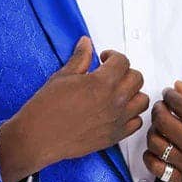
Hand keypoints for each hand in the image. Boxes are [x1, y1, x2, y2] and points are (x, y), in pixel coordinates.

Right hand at [0, 36, 148, 181]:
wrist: (39, 137)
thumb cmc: (47, 109)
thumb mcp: (63, 76)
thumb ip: (80, 58)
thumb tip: (86, 44)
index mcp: (103, 83)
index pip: (122, 61)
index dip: (113, 56)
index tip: (105, 58)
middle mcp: (115, 101)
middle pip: (137, 78)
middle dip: (125, 71)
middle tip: (112, 73)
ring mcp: (117, 120)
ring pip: (142, 100)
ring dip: (133, 93)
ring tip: (119, 92)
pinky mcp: (115, 136)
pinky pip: (136, 123)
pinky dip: (132, 115)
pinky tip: (119, 111)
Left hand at [142, 79, 181, 181]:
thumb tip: (178, 87)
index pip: (179, 104)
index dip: (170, 95)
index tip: (169, 94)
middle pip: (162, 121)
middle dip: (158, 109)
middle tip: (162, 108)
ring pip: (155, 143)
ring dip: (153, 131)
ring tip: (160, 128)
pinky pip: (156, 168)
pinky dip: (150, 156)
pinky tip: (156, 150)